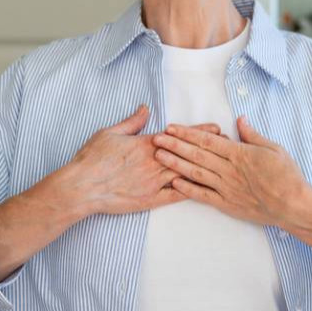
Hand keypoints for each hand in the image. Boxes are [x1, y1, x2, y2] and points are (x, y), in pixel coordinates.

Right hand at [66, 104, 222, 216]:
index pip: (178, 135)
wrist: (81, 187)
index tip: (216, 128)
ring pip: (185, 174)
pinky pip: (175, 196)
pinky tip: (205, 190)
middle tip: (230, 145)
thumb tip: (145, 109)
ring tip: (223, 165)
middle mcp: (154, 162)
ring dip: (205, 168)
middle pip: (188, 154)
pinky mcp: (150, 200)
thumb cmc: (92, 159)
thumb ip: (131, 122)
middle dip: (209, 149)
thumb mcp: (110, 133)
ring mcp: (154, 183)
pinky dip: (190, 192)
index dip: (199, 131)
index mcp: (146, 144)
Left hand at [151, 115, 308, 226]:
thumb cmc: (287, 176)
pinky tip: (174, 182)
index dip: (187, 133)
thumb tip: (239, 120)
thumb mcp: (273, 148)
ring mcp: (226, 188)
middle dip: (174, 145)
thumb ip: (252, 135)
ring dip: (175, 163)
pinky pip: (203, 195)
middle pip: (196, 155)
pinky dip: (188, 189)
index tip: (171, 128)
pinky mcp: (227, 204)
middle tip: (156, 138)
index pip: (207, 141)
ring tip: (159, 156)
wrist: (293, 205)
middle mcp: (229, 170)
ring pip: (196, 173)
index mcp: (239, 154)